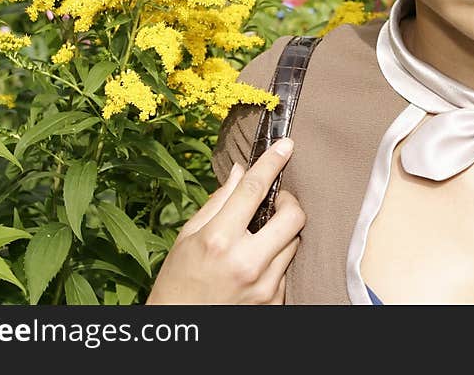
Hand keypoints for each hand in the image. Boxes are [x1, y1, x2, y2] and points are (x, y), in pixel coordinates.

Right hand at [146, 138, 304, 303]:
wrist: (182, 329)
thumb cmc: (178, 281)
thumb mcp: (187, 237)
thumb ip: (217, 202)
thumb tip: (240, 170)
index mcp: (218, 240)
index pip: (253, 190)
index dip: (271, 162)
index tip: (285, 145)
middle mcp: (245, 262)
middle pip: (293, 216)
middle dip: (289, 202)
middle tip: (275, 203)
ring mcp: (263, 285)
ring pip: (295, 242)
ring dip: (282, 233)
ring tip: (258, 239)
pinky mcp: (274, 302)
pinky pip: (287, 269)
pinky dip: (277, 260)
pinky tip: (256, 265)